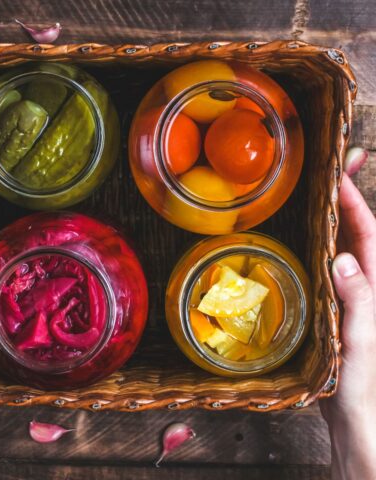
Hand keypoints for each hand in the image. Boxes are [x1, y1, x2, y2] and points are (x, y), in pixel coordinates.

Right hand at [320, 150, 375, 478]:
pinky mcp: (330, 321)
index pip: (369, 241)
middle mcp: (364, 297)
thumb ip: (360, 308)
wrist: (359, 436)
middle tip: (323, 180)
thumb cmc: (367, 400)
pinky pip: (318, 283)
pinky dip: (308, 262)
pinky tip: (291, 257)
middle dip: (342, 208)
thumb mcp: (362, 351)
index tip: (337, 180)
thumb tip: (344, 261)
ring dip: (324, 231)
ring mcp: (346, 308)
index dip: (355, 207)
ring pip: (335, 260)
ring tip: (304, 207)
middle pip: (354, 242)